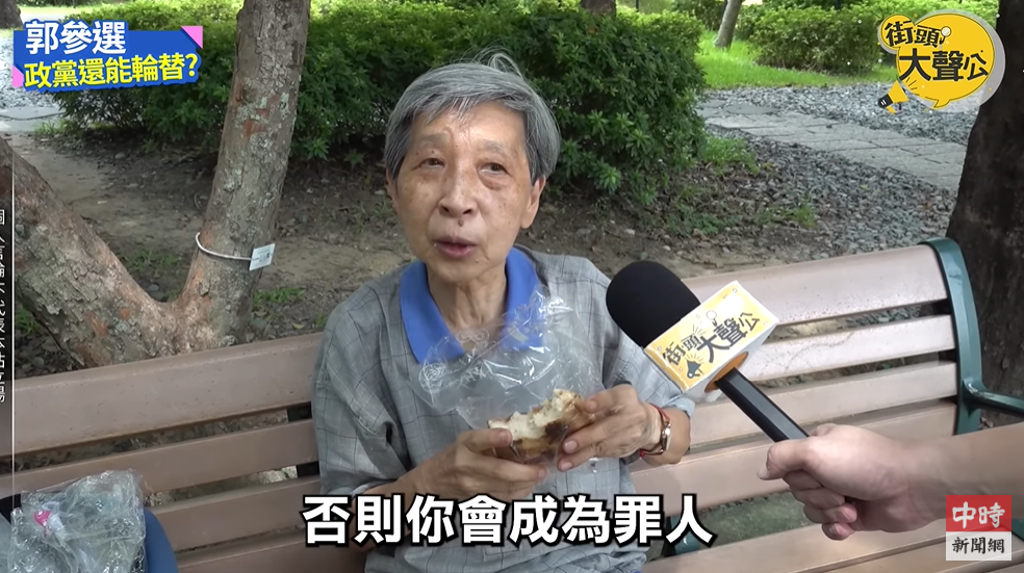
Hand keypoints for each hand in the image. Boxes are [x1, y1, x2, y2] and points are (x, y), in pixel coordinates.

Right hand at [415, 428, 547, 502]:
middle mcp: (466, 466)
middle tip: (542, 469)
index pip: (477, 440)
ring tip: (541, 475)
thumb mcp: (466, 440)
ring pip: (505, 488)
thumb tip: (522, 430)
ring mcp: (472, 486)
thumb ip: (490, 438)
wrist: (433, 483)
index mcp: (464, 445)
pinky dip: (520, 493)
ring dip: (527, 483)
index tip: (508, 435)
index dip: (492, 438)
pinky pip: (503, 498)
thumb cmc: (454, 455)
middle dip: (524, 471)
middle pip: (498, 471)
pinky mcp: (477, 499)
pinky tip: (529, 486)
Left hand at [557, 384, 659, 471]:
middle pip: (608, 428)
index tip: (587, 406)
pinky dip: (583, 458)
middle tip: (567, 445)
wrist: (649, 426)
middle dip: (586, 437)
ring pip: (603, 446)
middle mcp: (631, 417)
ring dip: (581, 454)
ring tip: (563, 461)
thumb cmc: (624, 406)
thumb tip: (569, 410)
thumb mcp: (616, 396)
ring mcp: (629, 436)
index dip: (601, 402)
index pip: (614, 398)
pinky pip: (602, 454)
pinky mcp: (623, 450)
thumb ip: (598, 402)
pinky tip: (569, 462)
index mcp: (626, 397)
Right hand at [759, 424, 938, 540]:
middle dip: (818, 495)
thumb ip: (782, 456)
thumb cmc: (864, 462)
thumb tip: (761, 472)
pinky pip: (829, 527)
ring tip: (852, 507)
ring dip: (830, 512)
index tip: (815, 473)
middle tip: (840, 490)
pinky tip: (849, 525)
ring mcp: (841, 491)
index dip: (798, 475)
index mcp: (819, 446)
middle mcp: (827, 468)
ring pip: (812, 510)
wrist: (911, 486)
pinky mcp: (854, 514)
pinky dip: (837, 528)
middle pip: (799, 490)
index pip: (788, 465)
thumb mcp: (815, 449)